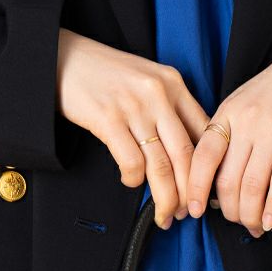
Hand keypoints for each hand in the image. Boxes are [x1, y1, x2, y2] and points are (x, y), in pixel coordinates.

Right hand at [56, 30, 209, 227]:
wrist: (64, 56)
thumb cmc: (106, 75)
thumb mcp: (147, 82)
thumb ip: (170, 110)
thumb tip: (189, 155)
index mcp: (173, 84)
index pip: (203, 134)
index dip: (207, 170)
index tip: (205, 192)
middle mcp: (158, 94)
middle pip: (186, 157)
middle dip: (188, 194)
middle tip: (187, 214)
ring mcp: (133, 107)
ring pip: (161, 166)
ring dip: (164, 199)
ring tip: (163, 214)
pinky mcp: (108, 118)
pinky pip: (131, 163)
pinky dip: (133, 181)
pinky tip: (131, 182)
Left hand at [186, 38, 271, 236]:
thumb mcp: (240, 104)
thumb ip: (226, 137)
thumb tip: (215, 185)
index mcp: (227, 114)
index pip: (203, 157)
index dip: (196, 188)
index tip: (194, 210)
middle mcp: (246, 122)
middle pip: (228, 180)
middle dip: (230, 211)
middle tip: (237, 222)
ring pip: (253, 186)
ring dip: (252, 214)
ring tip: (255, 225)